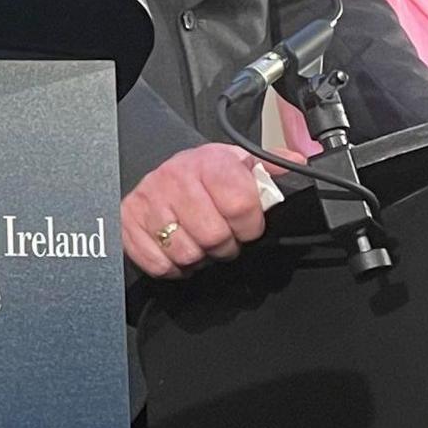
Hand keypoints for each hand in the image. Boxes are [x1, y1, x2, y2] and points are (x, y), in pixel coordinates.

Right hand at [121, 142, 269, 277]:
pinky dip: (171, 266)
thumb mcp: (236, 163)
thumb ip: (268, 167)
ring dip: (198, 257)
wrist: (159, 176)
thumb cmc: (203, 175)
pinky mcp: (129, 221)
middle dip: (224, 246)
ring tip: (199, 242)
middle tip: (222, 238)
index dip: (250, 226)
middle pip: (213, 236)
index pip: (241, 205)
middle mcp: (176, 176)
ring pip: (186, 253)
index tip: (247, 226)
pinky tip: (177, 250)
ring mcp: (150, 199)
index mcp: (209, 161)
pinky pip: (158, 264)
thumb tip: (298, 162)